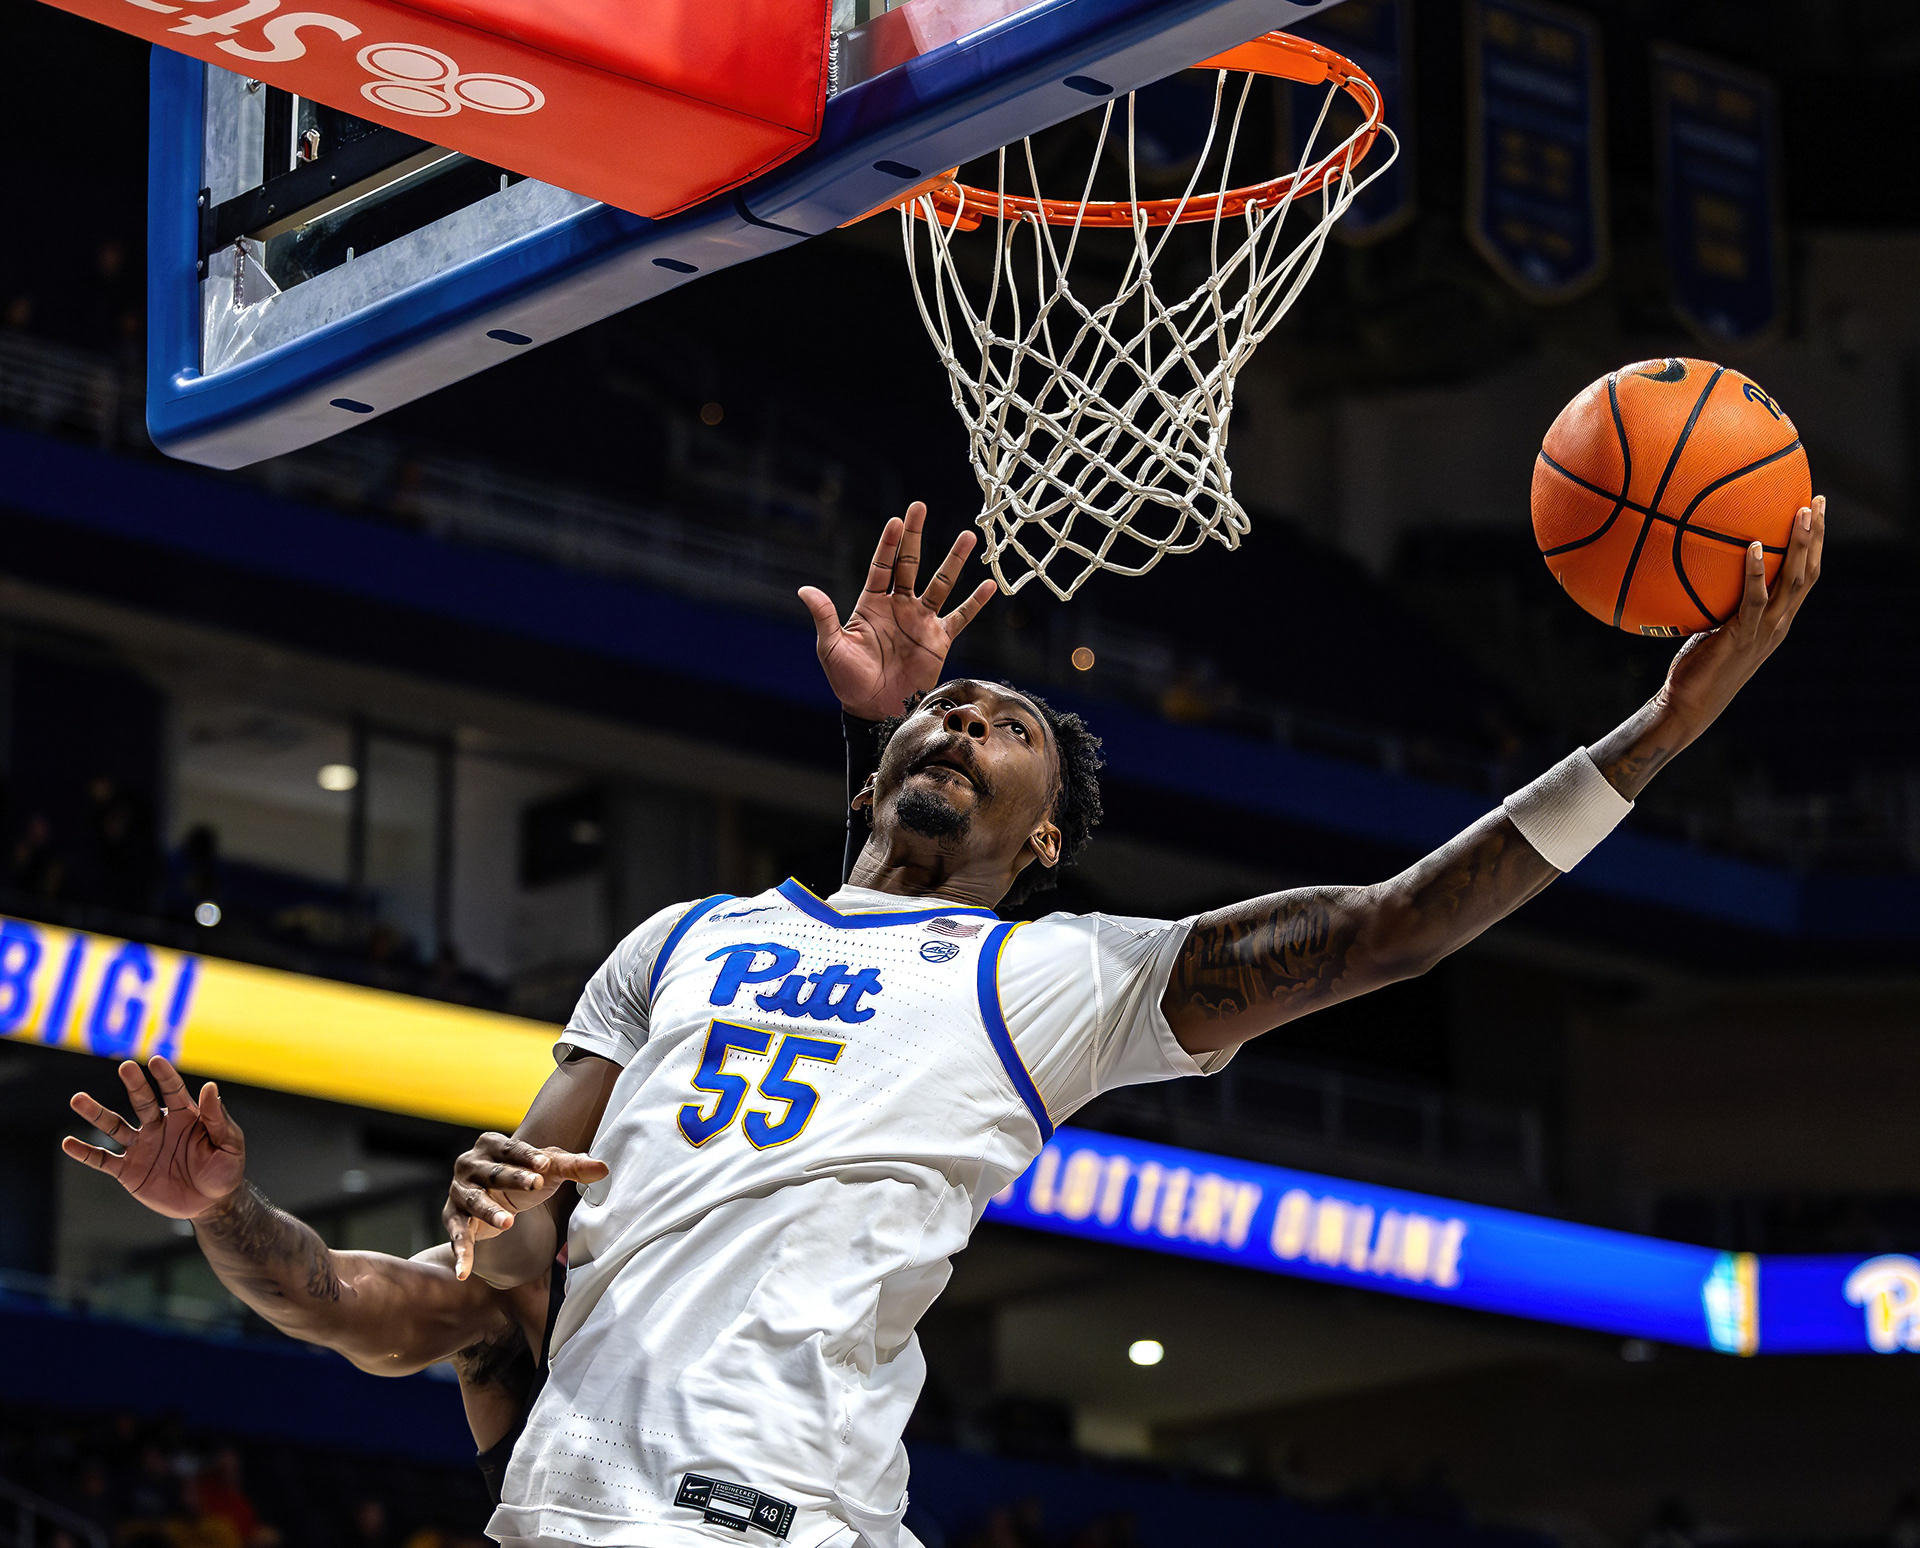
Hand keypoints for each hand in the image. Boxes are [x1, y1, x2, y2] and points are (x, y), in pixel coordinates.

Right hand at [62, 1056, 245, 1219]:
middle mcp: (160, 1127)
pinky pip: (103, 1160)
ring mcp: (142, 1147)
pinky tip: (68, 1143)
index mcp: (186, 1116)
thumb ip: (218, 1118)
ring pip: (114, 1126)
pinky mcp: (129, 1171)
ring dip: (96, 1114)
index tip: (155, 1061)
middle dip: (134, 1084)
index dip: (164, 1076)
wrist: (211, 1204)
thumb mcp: (229, 1143)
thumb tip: (211, 1087)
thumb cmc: (226, 1170)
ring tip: (78, 1099)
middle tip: (125, 1067)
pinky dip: (85, 1153)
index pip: (173, 1090)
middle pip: (142, 1101)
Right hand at [443, 1131, 607, 1280]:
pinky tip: (463, 1271)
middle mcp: (470, 1165)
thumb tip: (603, 1169)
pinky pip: (457, 1235)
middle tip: (535, 1186)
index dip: (528, 1156)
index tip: (545, 1165)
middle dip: (513, 1178)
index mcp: (492, 1145)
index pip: (512, 1149)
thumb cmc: (525, 1176)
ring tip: (508, 1222)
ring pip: (474, 1201)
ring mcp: (459, 1191)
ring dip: (489, 1212)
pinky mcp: (452, 1217)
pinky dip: (460, 1253)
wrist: (499, 1196)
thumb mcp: (549, 1170)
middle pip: (493, 1172)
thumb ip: (574, 1167)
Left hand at [799, 501, 995, 720]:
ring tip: (967, 536)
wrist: (875, 709)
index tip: (896, 521)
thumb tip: (805, 591)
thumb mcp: (831, 647)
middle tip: (919, 506)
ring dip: (953, 560)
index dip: (888, 544)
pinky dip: (975, 603)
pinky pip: (960, 617)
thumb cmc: (848, 679)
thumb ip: (825, 617)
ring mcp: (920, 621)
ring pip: (940, 583)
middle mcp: (898, 606)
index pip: (881, 566)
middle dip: (914, 535)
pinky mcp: (939, 640)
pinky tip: (988, 585)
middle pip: (909, 563)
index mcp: (871, 604)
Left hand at [1657, 496, 1824, 741]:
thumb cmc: (1698, 665)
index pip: (1806, 577)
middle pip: (1809, 573)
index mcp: (1777, 620)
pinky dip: (1757, 573)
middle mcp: (1779, 624)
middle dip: (1816, 536)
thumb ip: (1719, 600)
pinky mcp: (1742, 638)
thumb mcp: (1714, 625)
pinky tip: (1754, 547)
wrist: (1689, 705)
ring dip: (1799, 546)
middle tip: (1817, 501)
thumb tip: (1699, 566)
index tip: (1815, 512)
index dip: (1814, 545)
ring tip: (1800, 512)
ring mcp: (1764, 632)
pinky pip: (1753, 601)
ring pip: (1793, 582)